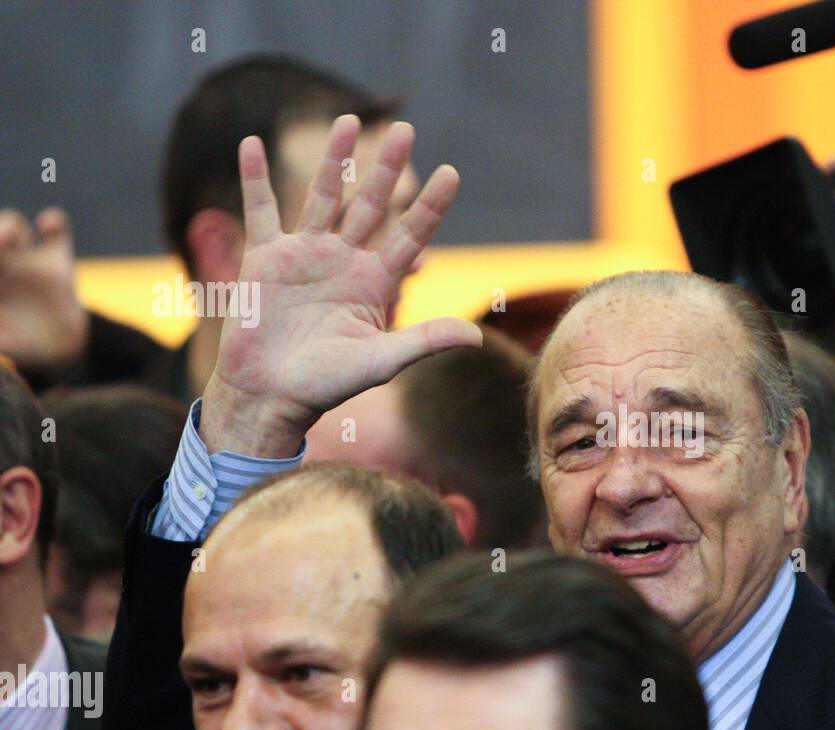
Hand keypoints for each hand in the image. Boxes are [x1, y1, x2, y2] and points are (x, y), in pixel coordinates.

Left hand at [0, 207, 89, 375]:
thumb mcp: (0, 344)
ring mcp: (27, 259)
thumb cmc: (15, 349)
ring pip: (13, 225)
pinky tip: (47, 227)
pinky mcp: (58, 261)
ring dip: (8, 227)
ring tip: (9, 239)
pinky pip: (57, 229)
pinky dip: (53, 221)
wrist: (55, 355)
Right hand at [200, 114, 481, 457]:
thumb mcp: (381, 362)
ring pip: (324, 197)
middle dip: (387, 168)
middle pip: (371, 205)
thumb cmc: (328, 385)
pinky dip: (254, 179)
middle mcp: (344, 262)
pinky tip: (251, 144)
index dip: (430, 205)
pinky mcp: (265, 258)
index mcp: (376, 283)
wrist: (270, 394)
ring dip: (335, 160)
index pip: (411, 234)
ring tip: (347, 120)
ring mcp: (305, 255)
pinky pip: (260, 210)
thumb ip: (424, 341)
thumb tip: (475, 338)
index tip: (451, 172)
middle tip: (405, 128)